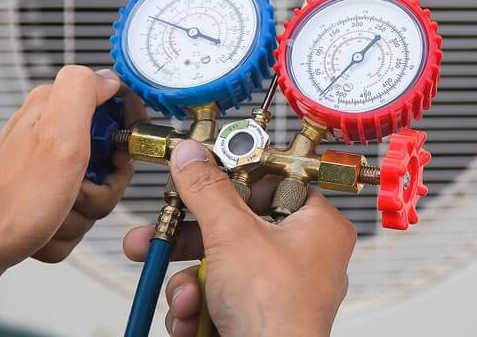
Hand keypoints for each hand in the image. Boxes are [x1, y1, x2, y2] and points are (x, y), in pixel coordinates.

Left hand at [0, 65, 146, 293]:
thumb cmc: (10, 200)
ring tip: (55, 211)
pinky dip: (65, 231)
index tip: (118, 154)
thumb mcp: (56, 136)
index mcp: (55, 110)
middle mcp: (50, 135)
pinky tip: (45, 227)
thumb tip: (107, 77)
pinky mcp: (43, 198)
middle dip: (102, 187)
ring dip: (81, 214)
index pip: (115, 106)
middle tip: (78, 189)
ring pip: (95, 193)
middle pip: (110, 158)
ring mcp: (47, 169)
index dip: (126, 132)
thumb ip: (82, 92)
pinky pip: (77, 217)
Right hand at [123, 141, 356, 336]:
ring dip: (190, 283)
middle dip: (190, 241)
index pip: (272, 182)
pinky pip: (218, 298)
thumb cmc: (277, 315)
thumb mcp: (232, 235)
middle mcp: (305, 256)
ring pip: (220, 266)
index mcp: (317, 226)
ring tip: (187, 297)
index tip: (199, 174)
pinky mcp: (257, 318)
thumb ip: (207, 190)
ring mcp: (280, 290)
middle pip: (235, 227)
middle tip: (159, 233)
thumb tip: (192, 155)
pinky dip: (198, 309)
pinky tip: (192, 321)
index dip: (233, 179)